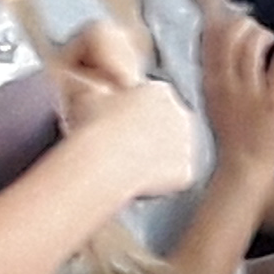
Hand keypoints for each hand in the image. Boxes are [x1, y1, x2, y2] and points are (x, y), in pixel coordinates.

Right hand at [50, 25, 198, 204]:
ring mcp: (186, 144)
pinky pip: (174, 177)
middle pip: (168, 125)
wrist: (105, 160)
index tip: (120, 127)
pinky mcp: (185, 171)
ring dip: (157, 158)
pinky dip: (161, 182)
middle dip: (152, 135)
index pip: (153, 101)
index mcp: (160, 91)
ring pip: (173, 152)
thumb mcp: (86, 97)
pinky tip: (139, 181)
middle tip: (125, 149)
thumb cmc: (93, 125)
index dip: (136, 115)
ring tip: (129, 166)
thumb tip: (92, 93)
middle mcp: (180, 115)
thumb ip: (97, 92)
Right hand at [192, 0, 273, 177]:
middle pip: (231, 35)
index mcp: (211, 85)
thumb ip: (219, 77)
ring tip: (270, 42)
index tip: (232, 18)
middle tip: (255, 30)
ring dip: (264, 36)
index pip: (210, 40)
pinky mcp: (273, 102)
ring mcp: (250, 93)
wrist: (244, 171)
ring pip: (254, 45)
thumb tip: (226, 52)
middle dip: (245, 25)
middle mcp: (227, 85)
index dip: (222, 22)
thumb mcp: (216, 103)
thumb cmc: (233, 139)